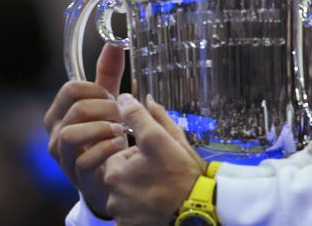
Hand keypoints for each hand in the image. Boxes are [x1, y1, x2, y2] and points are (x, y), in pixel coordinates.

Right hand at [43, 44, 126, 216]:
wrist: (108, 177)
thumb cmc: (104, 136)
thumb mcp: (105, 103)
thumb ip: (108, 74)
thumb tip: (114, 42)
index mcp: (58, 113)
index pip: (71, 89)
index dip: (97, 90)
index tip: (112, 97)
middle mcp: (55, 134)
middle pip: (76, 108)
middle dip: (105, 108)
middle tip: (121, 115)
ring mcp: (63, 157)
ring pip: (73, 134)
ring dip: (103, 128)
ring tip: (121, 130)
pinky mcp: (76, 176)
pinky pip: (85, 159)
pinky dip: (107, 149)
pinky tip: (121, 145)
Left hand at [104, 93, 205, 225]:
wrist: (199, 213)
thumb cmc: (182, 175)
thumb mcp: (162, 139)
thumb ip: (141, 117)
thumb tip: (125, 97)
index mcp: (114, 172)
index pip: (122, 156)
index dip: (141, 154)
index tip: (159, 160)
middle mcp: (112, 196)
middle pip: (123, 177)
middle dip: (139, 174)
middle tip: (163, 176)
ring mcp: (121, 215)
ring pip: (128, 197)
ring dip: (141, 193)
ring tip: (163, 192)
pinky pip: (132, 215)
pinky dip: (143, 211)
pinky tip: (160, 207)